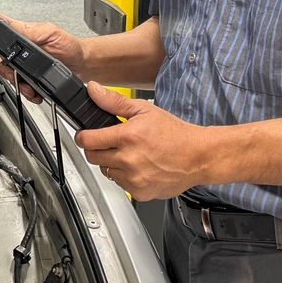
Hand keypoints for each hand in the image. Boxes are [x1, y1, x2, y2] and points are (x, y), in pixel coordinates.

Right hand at [0, 12, 85, 87]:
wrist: (82, 65)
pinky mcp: (30, 79)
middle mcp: (20, 50)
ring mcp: (24, 66)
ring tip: (30, 86)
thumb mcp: (50, 33)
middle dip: (8, 71)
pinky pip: (21, 89)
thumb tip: (8, 24)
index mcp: (23, 35)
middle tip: (19, 74)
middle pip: (0, 61)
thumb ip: (28, 31)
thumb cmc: (69, 47)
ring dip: (19, 85)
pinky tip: (35, 91)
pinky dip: (27, 93)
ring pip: (9, 77)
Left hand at [72, 82, 216, 200]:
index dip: (82, 136)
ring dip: (111, 163)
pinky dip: (125, 176)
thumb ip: (114, 102)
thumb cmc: (175, 134)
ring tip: (129, 154)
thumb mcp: (144, 111)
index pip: (87, 140)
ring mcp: (134, 179)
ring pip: (106, 171)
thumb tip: (93, 90)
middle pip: (92, 157)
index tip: (85, 135)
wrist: (199, 156)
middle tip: (109, 143)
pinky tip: (138, 167)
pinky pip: (120, 185)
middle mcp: (128, 160)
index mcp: (127, 137)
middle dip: (96, 149)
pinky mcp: (140, 192)